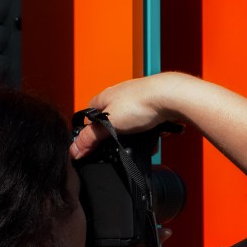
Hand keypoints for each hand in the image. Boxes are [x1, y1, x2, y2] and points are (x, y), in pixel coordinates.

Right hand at [70, 72, 187, 159]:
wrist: (171, 97)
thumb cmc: (140, 103)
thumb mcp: (108, 124)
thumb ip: (90, 138)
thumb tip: (74, 150)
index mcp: (104, 97)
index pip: (89, 115)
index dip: (90, 131)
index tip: (92, 145)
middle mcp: (120, 96)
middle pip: (111, 122)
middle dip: (116, 136)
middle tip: (119, 146)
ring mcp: (138, 100)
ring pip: (131, 126)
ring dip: (135, 137)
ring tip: (140, 142)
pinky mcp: (154, 107)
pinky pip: (148, 126)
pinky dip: (150, 134)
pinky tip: (153, 138)